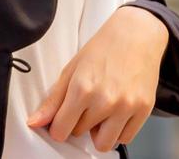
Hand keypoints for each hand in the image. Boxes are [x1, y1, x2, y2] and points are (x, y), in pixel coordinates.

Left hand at [26, 5, 169, 151]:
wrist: (137, 33)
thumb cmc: (104, 47)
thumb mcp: (72, 69)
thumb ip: (53, 100)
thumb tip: (34, 123)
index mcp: (82, 88)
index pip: (60, 131)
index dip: (59, 125)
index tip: (64, 117)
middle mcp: (104, 100)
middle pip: (80, 134)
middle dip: (80, 122)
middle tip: (88, 101)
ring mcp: (126, 106)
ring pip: (103, 144)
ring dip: (99, 132)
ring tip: (102, 111)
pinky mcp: (144, 109)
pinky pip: (125, 138)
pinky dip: (119, 130)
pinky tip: (117, 112)